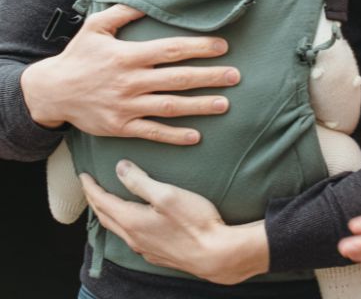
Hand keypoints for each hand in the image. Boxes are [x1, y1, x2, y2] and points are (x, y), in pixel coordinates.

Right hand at [21, 3, 239, 144]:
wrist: (51, 92)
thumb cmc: (78, 56)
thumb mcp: (96, 27)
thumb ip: (123, 11)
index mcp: (128, 55)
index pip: (171, 50)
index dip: (199, 47)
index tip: (223, 46)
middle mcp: (131, 82)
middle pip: (178, 79)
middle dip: (209, 77)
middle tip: (235, 76)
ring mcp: (126, 107)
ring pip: (170, 107)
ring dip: (200, 106)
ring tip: (225, 104)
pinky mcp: (121, 127)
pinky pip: (152, 133)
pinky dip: (174, 135)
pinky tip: (196, 135)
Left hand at [81, 161, 268, 283]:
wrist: (215, 254)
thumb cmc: (194, 222)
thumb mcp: (167, 194)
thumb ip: (140, 181)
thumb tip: (120, 167)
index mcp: (132, 221)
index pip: (103, 202)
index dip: (91, 187)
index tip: (83, 175)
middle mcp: (134, 237)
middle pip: (106, 216)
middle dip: (95, 200)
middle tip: (89, 187)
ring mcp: (145, 248)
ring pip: (117, 229)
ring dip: (107, 213)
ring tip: (106, 202)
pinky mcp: (157, 254)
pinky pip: (131, 237)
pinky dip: (123, 224)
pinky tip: (131, 221)